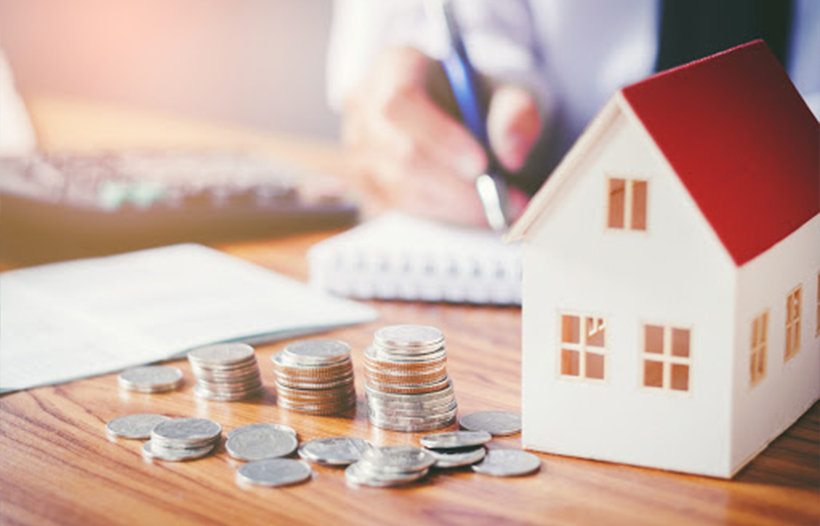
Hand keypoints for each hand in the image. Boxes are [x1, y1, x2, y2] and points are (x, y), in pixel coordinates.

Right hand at [342, 46, 539, 226]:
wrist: (463, 119)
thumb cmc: (480, 101)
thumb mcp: (509, 94)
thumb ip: (515, 114)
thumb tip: (511, 155)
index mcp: (394, 66)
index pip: (400, 101)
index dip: (438, 136)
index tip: (482, 164)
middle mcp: (364, 106)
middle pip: (400, 153)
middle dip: (455, 186)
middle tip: (502, 202)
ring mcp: (357, 148)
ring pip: (400, 188)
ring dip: (453, 205)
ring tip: (497, 208)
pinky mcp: (363, 183)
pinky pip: (399, 208)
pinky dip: (440, 215)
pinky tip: (470, 210)